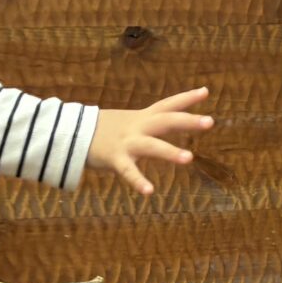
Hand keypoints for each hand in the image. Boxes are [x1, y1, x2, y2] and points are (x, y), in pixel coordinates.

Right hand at [87, 88, 213, 196]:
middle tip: (210, 122)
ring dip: (170, 152)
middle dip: (188, 121)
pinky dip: (138, 181)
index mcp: (142, 118)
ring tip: (190, 158)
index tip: (205, 91)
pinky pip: (129, 172)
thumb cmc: (104, 130)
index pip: (167, 104)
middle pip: (165, 121)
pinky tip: (150, 191)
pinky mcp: (114, 159)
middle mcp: (137, 127)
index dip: (186, 98)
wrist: (71, 133)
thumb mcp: (129, 122)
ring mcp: (127, 143)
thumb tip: (167, 122)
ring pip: (152, 146)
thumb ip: (148, 122)